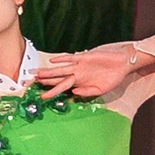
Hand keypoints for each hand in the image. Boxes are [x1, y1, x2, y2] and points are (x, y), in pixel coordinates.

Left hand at [31, 44, 154, 99]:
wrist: (122, 65)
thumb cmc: (112, 79)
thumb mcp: (101, 90)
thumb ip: (87, 92)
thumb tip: (74, 93)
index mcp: (79, 83)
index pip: (62, 88)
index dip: (52, 92)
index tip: (42, 97)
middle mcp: (77, 75)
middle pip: (58, 78)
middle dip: (45, 81)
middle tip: (32, 82)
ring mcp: (79, 66)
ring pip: (61, 69)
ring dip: (49, 72)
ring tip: (38, 74)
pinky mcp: (84, 57)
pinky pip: (71, 58)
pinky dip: (62, 59)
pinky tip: (52, 61)